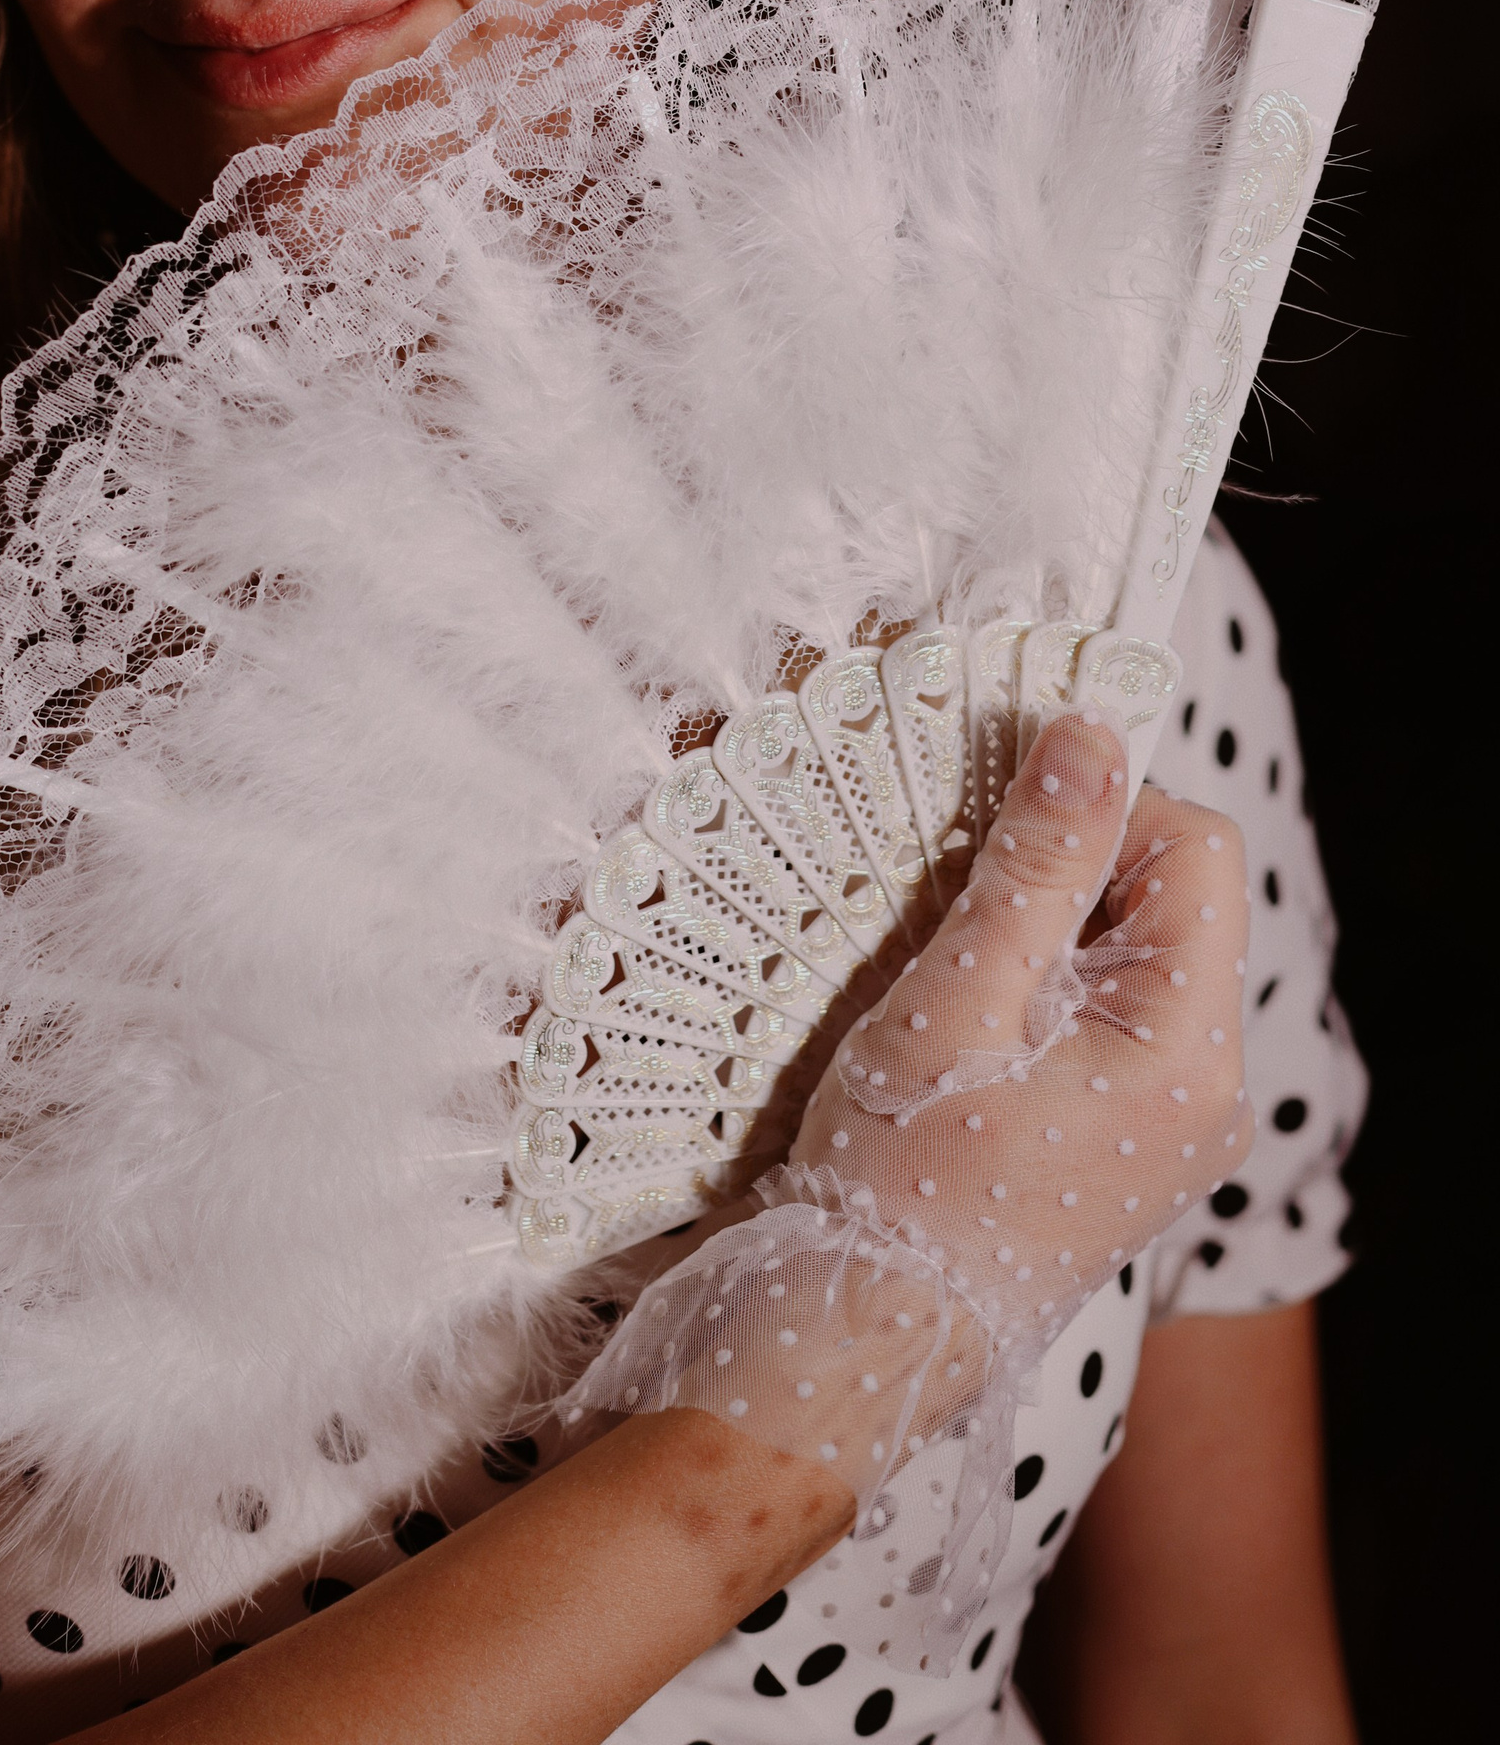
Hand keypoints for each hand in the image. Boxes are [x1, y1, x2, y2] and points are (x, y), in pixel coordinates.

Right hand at [575, 711, 1253, 1662]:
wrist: (862, 1334)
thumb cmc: (899, 1175)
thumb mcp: (958, 997)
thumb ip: (1035, 864)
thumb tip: (1089, 738)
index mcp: (1189, 1049)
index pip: (1196, 851)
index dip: (1104, 808)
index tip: (998, 823)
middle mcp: (1208, 1087)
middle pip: (1173, 900)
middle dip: (1070, 867)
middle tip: (961, 892)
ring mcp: (1173, 1122)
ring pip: (1135, 955)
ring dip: (1047, 925)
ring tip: (954, 962)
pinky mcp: (1127, 1142)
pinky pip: (1111, 1017)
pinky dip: (1042, 986)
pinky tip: (966, 1016)